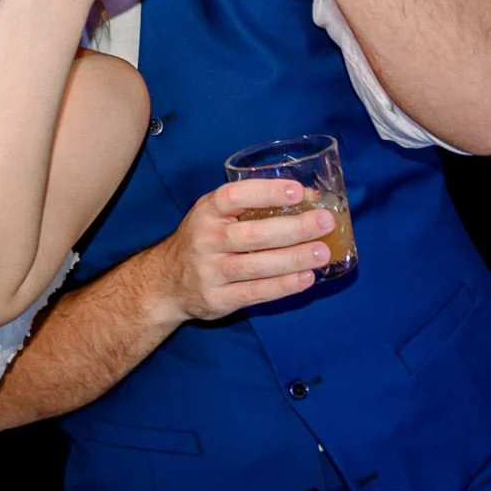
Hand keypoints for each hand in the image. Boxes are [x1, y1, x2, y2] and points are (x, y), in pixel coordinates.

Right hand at [142, 179, 334, 325]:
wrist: (166, 282)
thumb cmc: (203, 240)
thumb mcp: (216, 215)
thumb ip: (254, 206)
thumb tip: (309, 200)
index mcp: (206, 211)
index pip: (235, 197)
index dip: (267, 192)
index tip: (297, 191)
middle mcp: (206, 240)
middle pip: (254, 234)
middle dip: (294, 228)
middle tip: (324, 222)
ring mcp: (211, 271)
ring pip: (257, 266)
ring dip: (294, 259)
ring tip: (323, 253)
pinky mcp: (218, 299)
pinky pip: (256, 293)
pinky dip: (283, 286)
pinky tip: (306, 278)